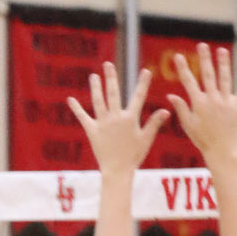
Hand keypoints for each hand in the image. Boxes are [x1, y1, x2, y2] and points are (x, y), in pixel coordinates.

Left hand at [67, 63, 166, 178]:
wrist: (118, 171)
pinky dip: (76, 108)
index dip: (143, 83)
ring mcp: (103, 123)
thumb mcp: (146, 139)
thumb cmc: (134, 156)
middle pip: (113, 93)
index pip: (138, 97)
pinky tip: (70, 99)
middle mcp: (115, 118)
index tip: (146, 71)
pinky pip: (83, 117)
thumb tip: (166, 110)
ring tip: (93, 76)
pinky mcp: (92, 131)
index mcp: (130, 119)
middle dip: (111, 77)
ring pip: (98, 101)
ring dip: (95, 88)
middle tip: (108, 64)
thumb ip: (154, 123)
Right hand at [166, 44, 236, 168]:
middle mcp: (213, 100)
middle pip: (208, 75)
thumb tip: (170, 95)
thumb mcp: (188, 125)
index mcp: (199, 104)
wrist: (222, 151)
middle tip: (202, 45)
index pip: (189, 82)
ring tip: (222, 50)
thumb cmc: (203, 140)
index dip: (183, 68)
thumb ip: (181, 108)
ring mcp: (227, 102)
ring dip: (224, 63)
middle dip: (205, 59)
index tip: (178, 56)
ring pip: (225, 78)